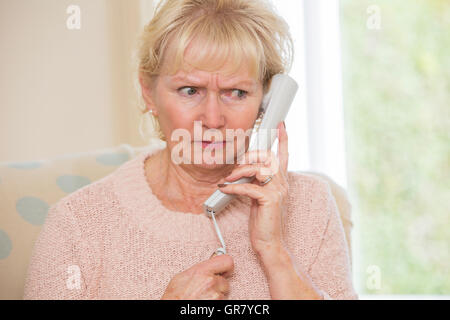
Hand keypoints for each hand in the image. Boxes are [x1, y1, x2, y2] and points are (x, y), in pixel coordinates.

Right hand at [161, 254, 233, 299]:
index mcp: (201, 271)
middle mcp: (210, 282)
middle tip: (205, 290)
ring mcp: (215, 296)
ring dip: (216, 296)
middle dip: (218, 285)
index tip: (223, 271)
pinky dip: (215, 304)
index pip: (227, 261)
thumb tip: (209, 266)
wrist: (172, 313)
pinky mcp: (218, 306)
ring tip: (202, 298)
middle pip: (225, 281)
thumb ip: (198, 270)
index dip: (226, 267)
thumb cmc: (173, 299)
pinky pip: (221, 303)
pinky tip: (204, 304)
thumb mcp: (180, 278)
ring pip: (223, 293)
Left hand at [218, 121, 288, 255]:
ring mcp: (278, 191)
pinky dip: (233, 187)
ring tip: (226, 179)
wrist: (269, 243)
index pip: (284, 156)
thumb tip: (241, 171)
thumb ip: (255, 182)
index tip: (281, 126)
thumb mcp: (258, 197)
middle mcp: (282, 183)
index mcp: (281, 181)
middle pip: (266, 157)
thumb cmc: (262, 221)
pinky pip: (248, 186)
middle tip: (234, 167)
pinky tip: (224, 188)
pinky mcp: (270, 200)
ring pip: (257, 169)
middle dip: (248, 158)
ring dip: (238, 172)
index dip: (283, 140)